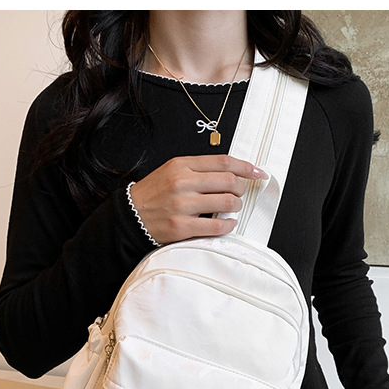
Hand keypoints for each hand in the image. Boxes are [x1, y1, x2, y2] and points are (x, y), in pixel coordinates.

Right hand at [128, 155, 267, 244]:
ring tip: (232, 208)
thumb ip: (197, 169)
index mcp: (181, 165)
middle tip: (240, 193)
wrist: (130, 216)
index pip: (223, 162)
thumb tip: (229, 173)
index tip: (258, 172)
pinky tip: (227, 223)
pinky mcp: (182, 226)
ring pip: (226, 202)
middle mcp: (183, 182)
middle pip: (228, 181)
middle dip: (241, 188)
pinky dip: (228, 225)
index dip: (246, 167)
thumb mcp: (171, 171)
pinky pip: (216, 226)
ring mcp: (182, 205)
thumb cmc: (153, 194)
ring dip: (236, 206)